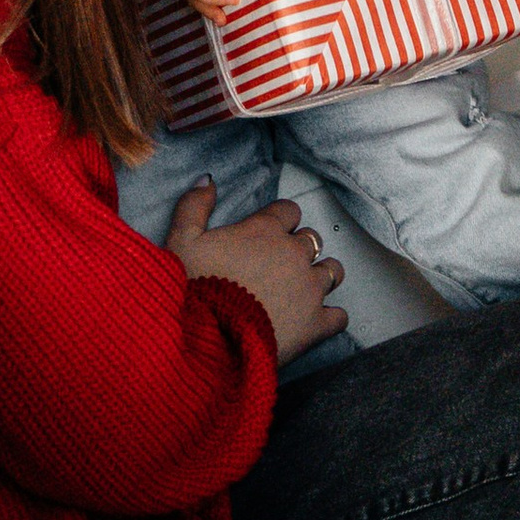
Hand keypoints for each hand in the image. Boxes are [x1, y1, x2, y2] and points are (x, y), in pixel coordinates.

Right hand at [164, 181, 345, 361]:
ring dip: (321, 275)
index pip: (289, 210)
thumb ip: (194, 205)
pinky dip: (330, 317)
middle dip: (298, 249)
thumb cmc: (193, 288)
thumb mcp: (181, 240)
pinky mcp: (316, 323)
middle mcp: (295, 254)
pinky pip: (339, 315)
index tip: (266, 235)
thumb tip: (208, 180)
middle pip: (312, 240)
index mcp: (266, 230)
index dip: (279, 221)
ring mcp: (310, 289)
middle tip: (278, 266)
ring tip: (302, 288)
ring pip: (333, 271)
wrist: (208, 339)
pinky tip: (314, 320)